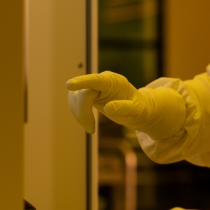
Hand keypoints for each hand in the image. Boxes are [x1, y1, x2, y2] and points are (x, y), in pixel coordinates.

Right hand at [65, 71, 184, 138]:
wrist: (139, 109)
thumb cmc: (140, 109)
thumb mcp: (137, 111)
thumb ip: (124, 108)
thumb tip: (108, 108)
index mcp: (114, 82)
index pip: (96, 80)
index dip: (82, 82)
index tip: (69, 85)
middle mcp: (102, 81)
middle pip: (83, 93)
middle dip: (83, 112)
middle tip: (90, 129)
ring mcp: (95, 86)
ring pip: (76, 97)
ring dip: (79, 114)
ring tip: (90, 128)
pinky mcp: (89, 93)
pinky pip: (75, 100)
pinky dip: (78, 113)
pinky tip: (86, 122)